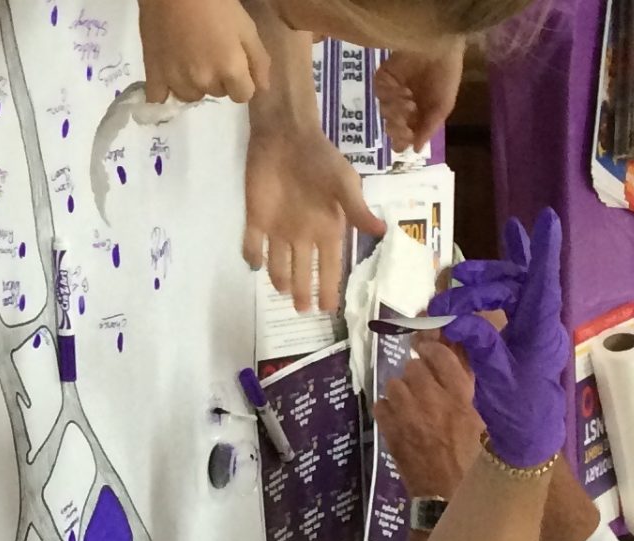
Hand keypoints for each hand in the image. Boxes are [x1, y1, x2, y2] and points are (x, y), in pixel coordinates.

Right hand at [139, 0, 269, 103]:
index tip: (235, 64)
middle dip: (218, 78)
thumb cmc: (215, 3)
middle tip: (211, 51)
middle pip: (217, 93)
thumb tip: (262, 89)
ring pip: (191, 96)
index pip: (243, 96)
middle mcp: (204, 82)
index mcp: (230, 69)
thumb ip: (259, 60)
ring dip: (194, 84)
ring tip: (189, 58)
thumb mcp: (246, 27)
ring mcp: (177, 81)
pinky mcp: (154, 76)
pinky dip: (165, 90)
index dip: (242, 81)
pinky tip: (169, 73)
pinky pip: (159, 98)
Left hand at [244, 120, 388, 311]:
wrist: (287, 136)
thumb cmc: (321, 158)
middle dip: (303, 291)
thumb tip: (382, 232)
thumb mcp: (345, 183)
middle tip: (303, 312)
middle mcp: (303, 234)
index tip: (329, 309)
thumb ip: (357, 209)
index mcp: (327, 229)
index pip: (329, 266)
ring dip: (280, 278)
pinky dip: (252, 255)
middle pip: (303, 270)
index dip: (329, 287)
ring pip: (277, 263)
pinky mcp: (256, 218)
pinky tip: (254, 265)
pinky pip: (252, 243)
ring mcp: (278, 228)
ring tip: (284, 293)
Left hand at [375, 39, 463, 151]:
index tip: (407, 138)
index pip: (404, 137)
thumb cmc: (445, 75)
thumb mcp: (443, 106)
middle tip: (407, 118)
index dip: (403, 140)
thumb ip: (428, 128)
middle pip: (392, 127)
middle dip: (398, 126)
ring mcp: (392, 93)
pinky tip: (403, 90)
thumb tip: (417, 150)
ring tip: (410, 100)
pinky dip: (391, 96)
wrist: (438, 46)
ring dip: (396, 110)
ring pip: (385, 112)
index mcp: (419, 115)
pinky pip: (381, 95)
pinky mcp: (383, 79)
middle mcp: (404, 106)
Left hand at [375, 338, 483, 499]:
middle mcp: (431, 401)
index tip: (432, 354)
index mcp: (460, 397)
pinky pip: (380, 404)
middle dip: (418, 373)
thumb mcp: (480, 420)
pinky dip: (387, 408)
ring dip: (402, 390)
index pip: (440, 355)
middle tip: (423, 385)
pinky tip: (398, 418)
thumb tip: (456, 362)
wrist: (449, 495)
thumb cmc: (473, 459)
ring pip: (394, 384)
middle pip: (414, 367)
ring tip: (410, 403)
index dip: (434, 351)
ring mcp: (407, 416)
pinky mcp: (390, 432)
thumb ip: (466, 390)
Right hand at [437, 210, 567, 469]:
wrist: (529, 432)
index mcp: (540, 332)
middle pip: (513, 284)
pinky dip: (508, 266)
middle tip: (443, 302)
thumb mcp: (495, 378)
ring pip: (509, 286)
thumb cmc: (518, 408)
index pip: (542, 285)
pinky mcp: (523, 326)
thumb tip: (455, 319)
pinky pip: (514, 291)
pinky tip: (512, 236)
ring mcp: (532, 322)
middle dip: (479, 284)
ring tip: (454, 284)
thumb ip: (479, 345)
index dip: (542, 253)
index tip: (545, 221)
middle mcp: (540, 320)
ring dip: (482, 282)